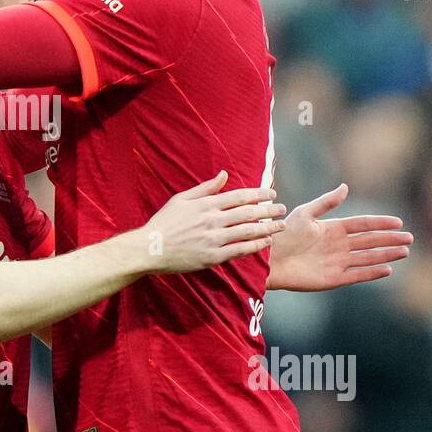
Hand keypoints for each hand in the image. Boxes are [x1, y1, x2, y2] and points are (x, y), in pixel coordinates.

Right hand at [137, 171, 286, 273]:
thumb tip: (224, 174)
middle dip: (268, 210)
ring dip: (267, 227)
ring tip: (281, 225)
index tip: (271, 193)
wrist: (150, 248)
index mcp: (206, 204)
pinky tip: (266, 242)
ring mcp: (214, 239)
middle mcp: (212, 220)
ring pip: (248, 231)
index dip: (258, 194)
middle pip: (248, 213)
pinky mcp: (213, 257)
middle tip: (282, 208)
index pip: (239, 196)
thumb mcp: (181, 199)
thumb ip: (205, 188)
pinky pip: (240, 250)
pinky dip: (255, 246)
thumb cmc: (164, 222)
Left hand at [266, 183, 411, 291]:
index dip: (380, 223)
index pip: (362, 225)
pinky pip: (356, 275)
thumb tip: (346, 187)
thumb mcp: (305, 214)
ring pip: (367, 258)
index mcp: (332, 229)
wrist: (268, 259)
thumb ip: (326, 202)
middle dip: (389, 240)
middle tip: (409, 238)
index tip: (398, 222)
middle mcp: (337, 246)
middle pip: (369, 242)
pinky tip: (387, 269)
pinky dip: (372, 273)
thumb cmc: (283, 234)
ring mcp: (337, 262)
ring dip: (386, 255)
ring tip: (404, 252)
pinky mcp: (332, 279)